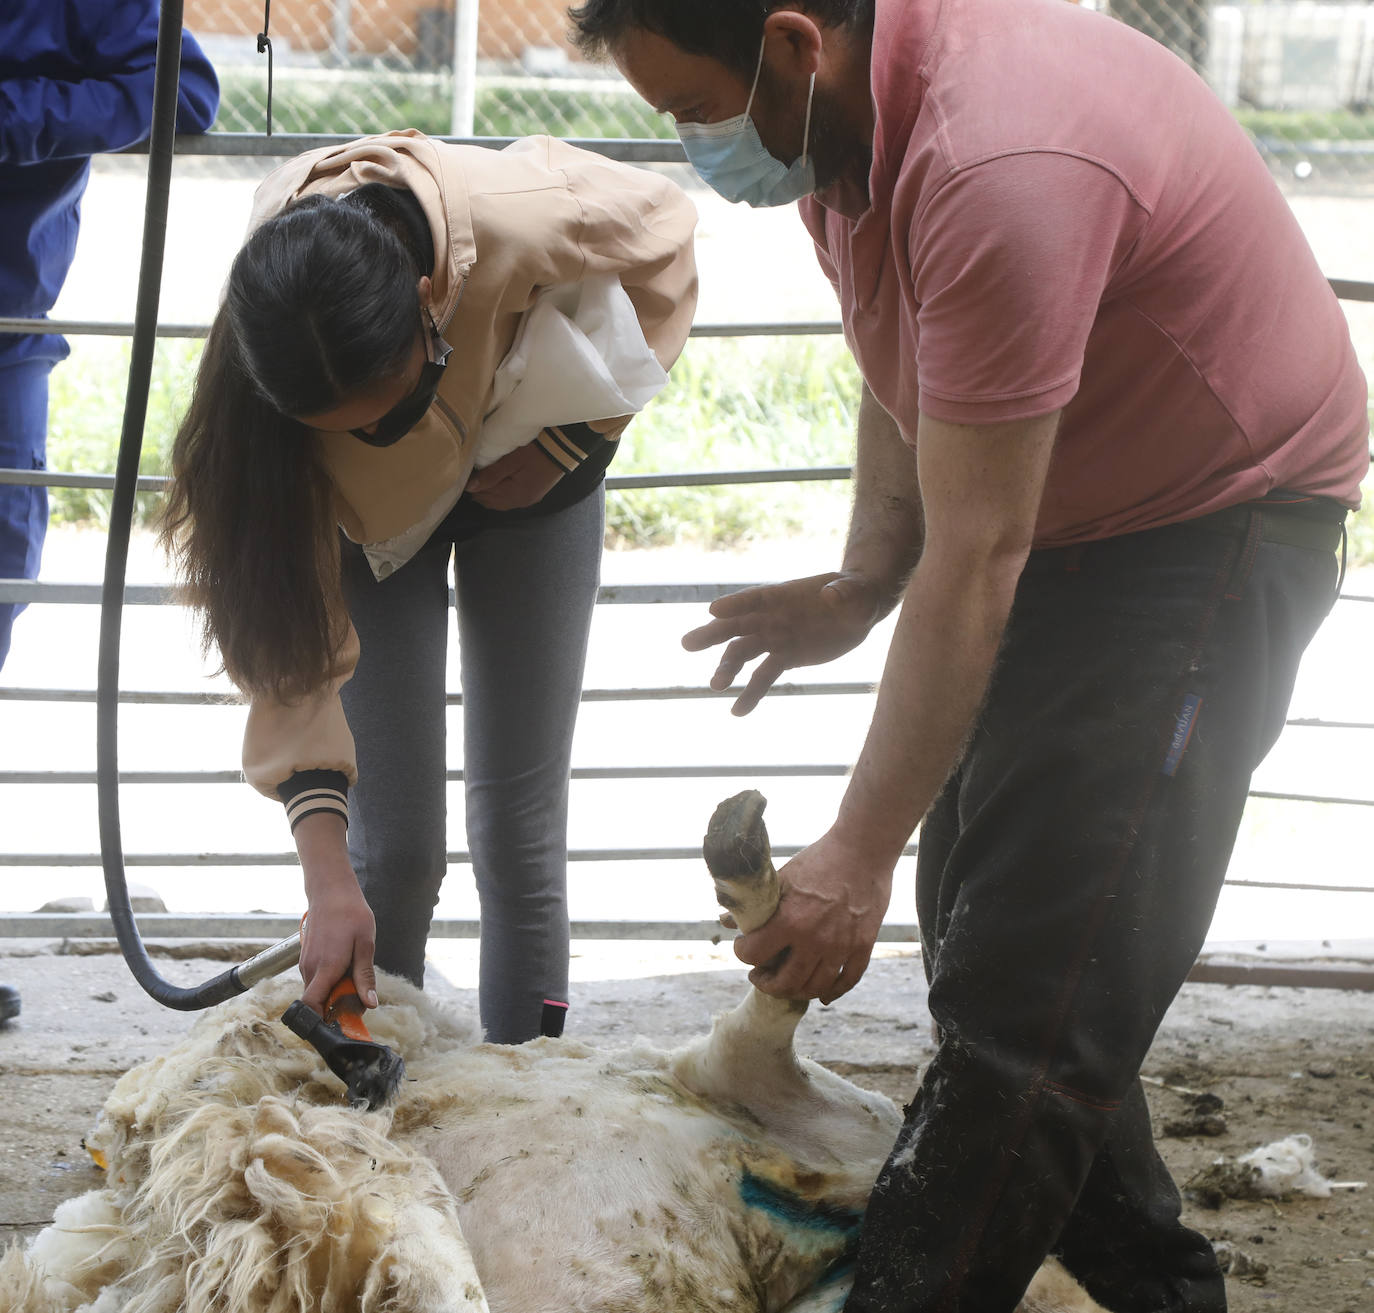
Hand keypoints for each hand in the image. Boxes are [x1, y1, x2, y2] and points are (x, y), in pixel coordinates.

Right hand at [299, 880, 376, 1015]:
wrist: (331, 891)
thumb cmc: (351, 915)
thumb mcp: (365, 945)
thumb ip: (364, 976)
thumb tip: (369, 1004)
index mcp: (325, 968)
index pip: (311, 1006)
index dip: (322, 1021)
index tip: (341, 1022)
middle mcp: (310, 969)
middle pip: (317, 1003)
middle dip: (335, 1006)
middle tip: (358, 998)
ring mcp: (305, 963)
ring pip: (316, 991)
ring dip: (333, 993)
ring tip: (353, 978)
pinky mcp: (306, 958)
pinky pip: (315, 980)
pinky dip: (328, 982)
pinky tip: (344, 967)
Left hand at [465, 442, 565, 509]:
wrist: (563, 449)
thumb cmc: (536, 451)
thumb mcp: (512, 460)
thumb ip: (491, 474)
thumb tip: (470, 487)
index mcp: (515, 494)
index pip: (487, 496)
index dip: (474, 487)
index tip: (466, 476)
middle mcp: (521, 502)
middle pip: (493, 503)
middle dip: (481, 494)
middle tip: (470, 480)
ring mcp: (528, 500)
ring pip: (502, 503)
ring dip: (490, 496)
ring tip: (480, 484)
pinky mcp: (533, 495)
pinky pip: (511, 500)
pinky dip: (500, 495)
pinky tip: (496, 488)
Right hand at [682, 572, 884, 714]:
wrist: (858, 610)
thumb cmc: (856, 593)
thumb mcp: (857, 591)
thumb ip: (844, 592)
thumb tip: (831, 595)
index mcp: (784, 594)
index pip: (756, 597)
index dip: (736, 603)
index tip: (714, 611)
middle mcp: (772, 616)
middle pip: (737, 625)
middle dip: (713, 634)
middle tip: (687, 644)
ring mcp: (775, 638)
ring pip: (743, 654)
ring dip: (728, 668)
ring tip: (716, 685)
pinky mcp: (784, 658)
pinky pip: (762, 677)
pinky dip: (751, 694)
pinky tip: (738, 712)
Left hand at [734, 830, 894, 1003]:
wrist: (863, 849)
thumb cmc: (819, 859)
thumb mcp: (782, 878)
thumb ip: (756, 905)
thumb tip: (726, 920)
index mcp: (790, 920)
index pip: (754, 954)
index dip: (743, 953)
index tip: (743, 947)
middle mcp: (815, 939)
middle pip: (785, 983)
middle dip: (766, 983)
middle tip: (760, 976)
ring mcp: (841, 946)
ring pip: (816, 987)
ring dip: (797, 991)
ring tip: (787, 983)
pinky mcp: (863, 945)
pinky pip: (848, 981)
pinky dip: (834, 992)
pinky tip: (824, 995)